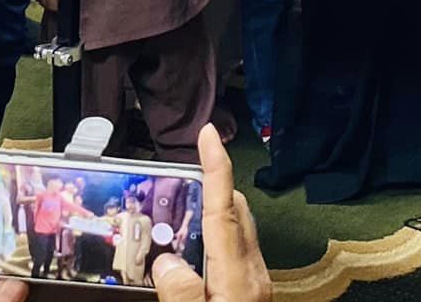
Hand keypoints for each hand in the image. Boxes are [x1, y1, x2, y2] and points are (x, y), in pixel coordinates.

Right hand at [153, 123, 272, 301]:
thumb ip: (181, 293)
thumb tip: (166, 263)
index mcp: (239, 277)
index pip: (226, 208)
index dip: (217, 166)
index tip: (209, 134)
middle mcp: (252, 274)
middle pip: (234, 210)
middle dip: (211, 185)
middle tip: (180, 175)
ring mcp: (254, 282)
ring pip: (236, 229)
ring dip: (212, 212)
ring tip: (179, 213)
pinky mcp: (251, 292)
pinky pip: (235, 250)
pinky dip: (215, 238)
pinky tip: (195, 255)